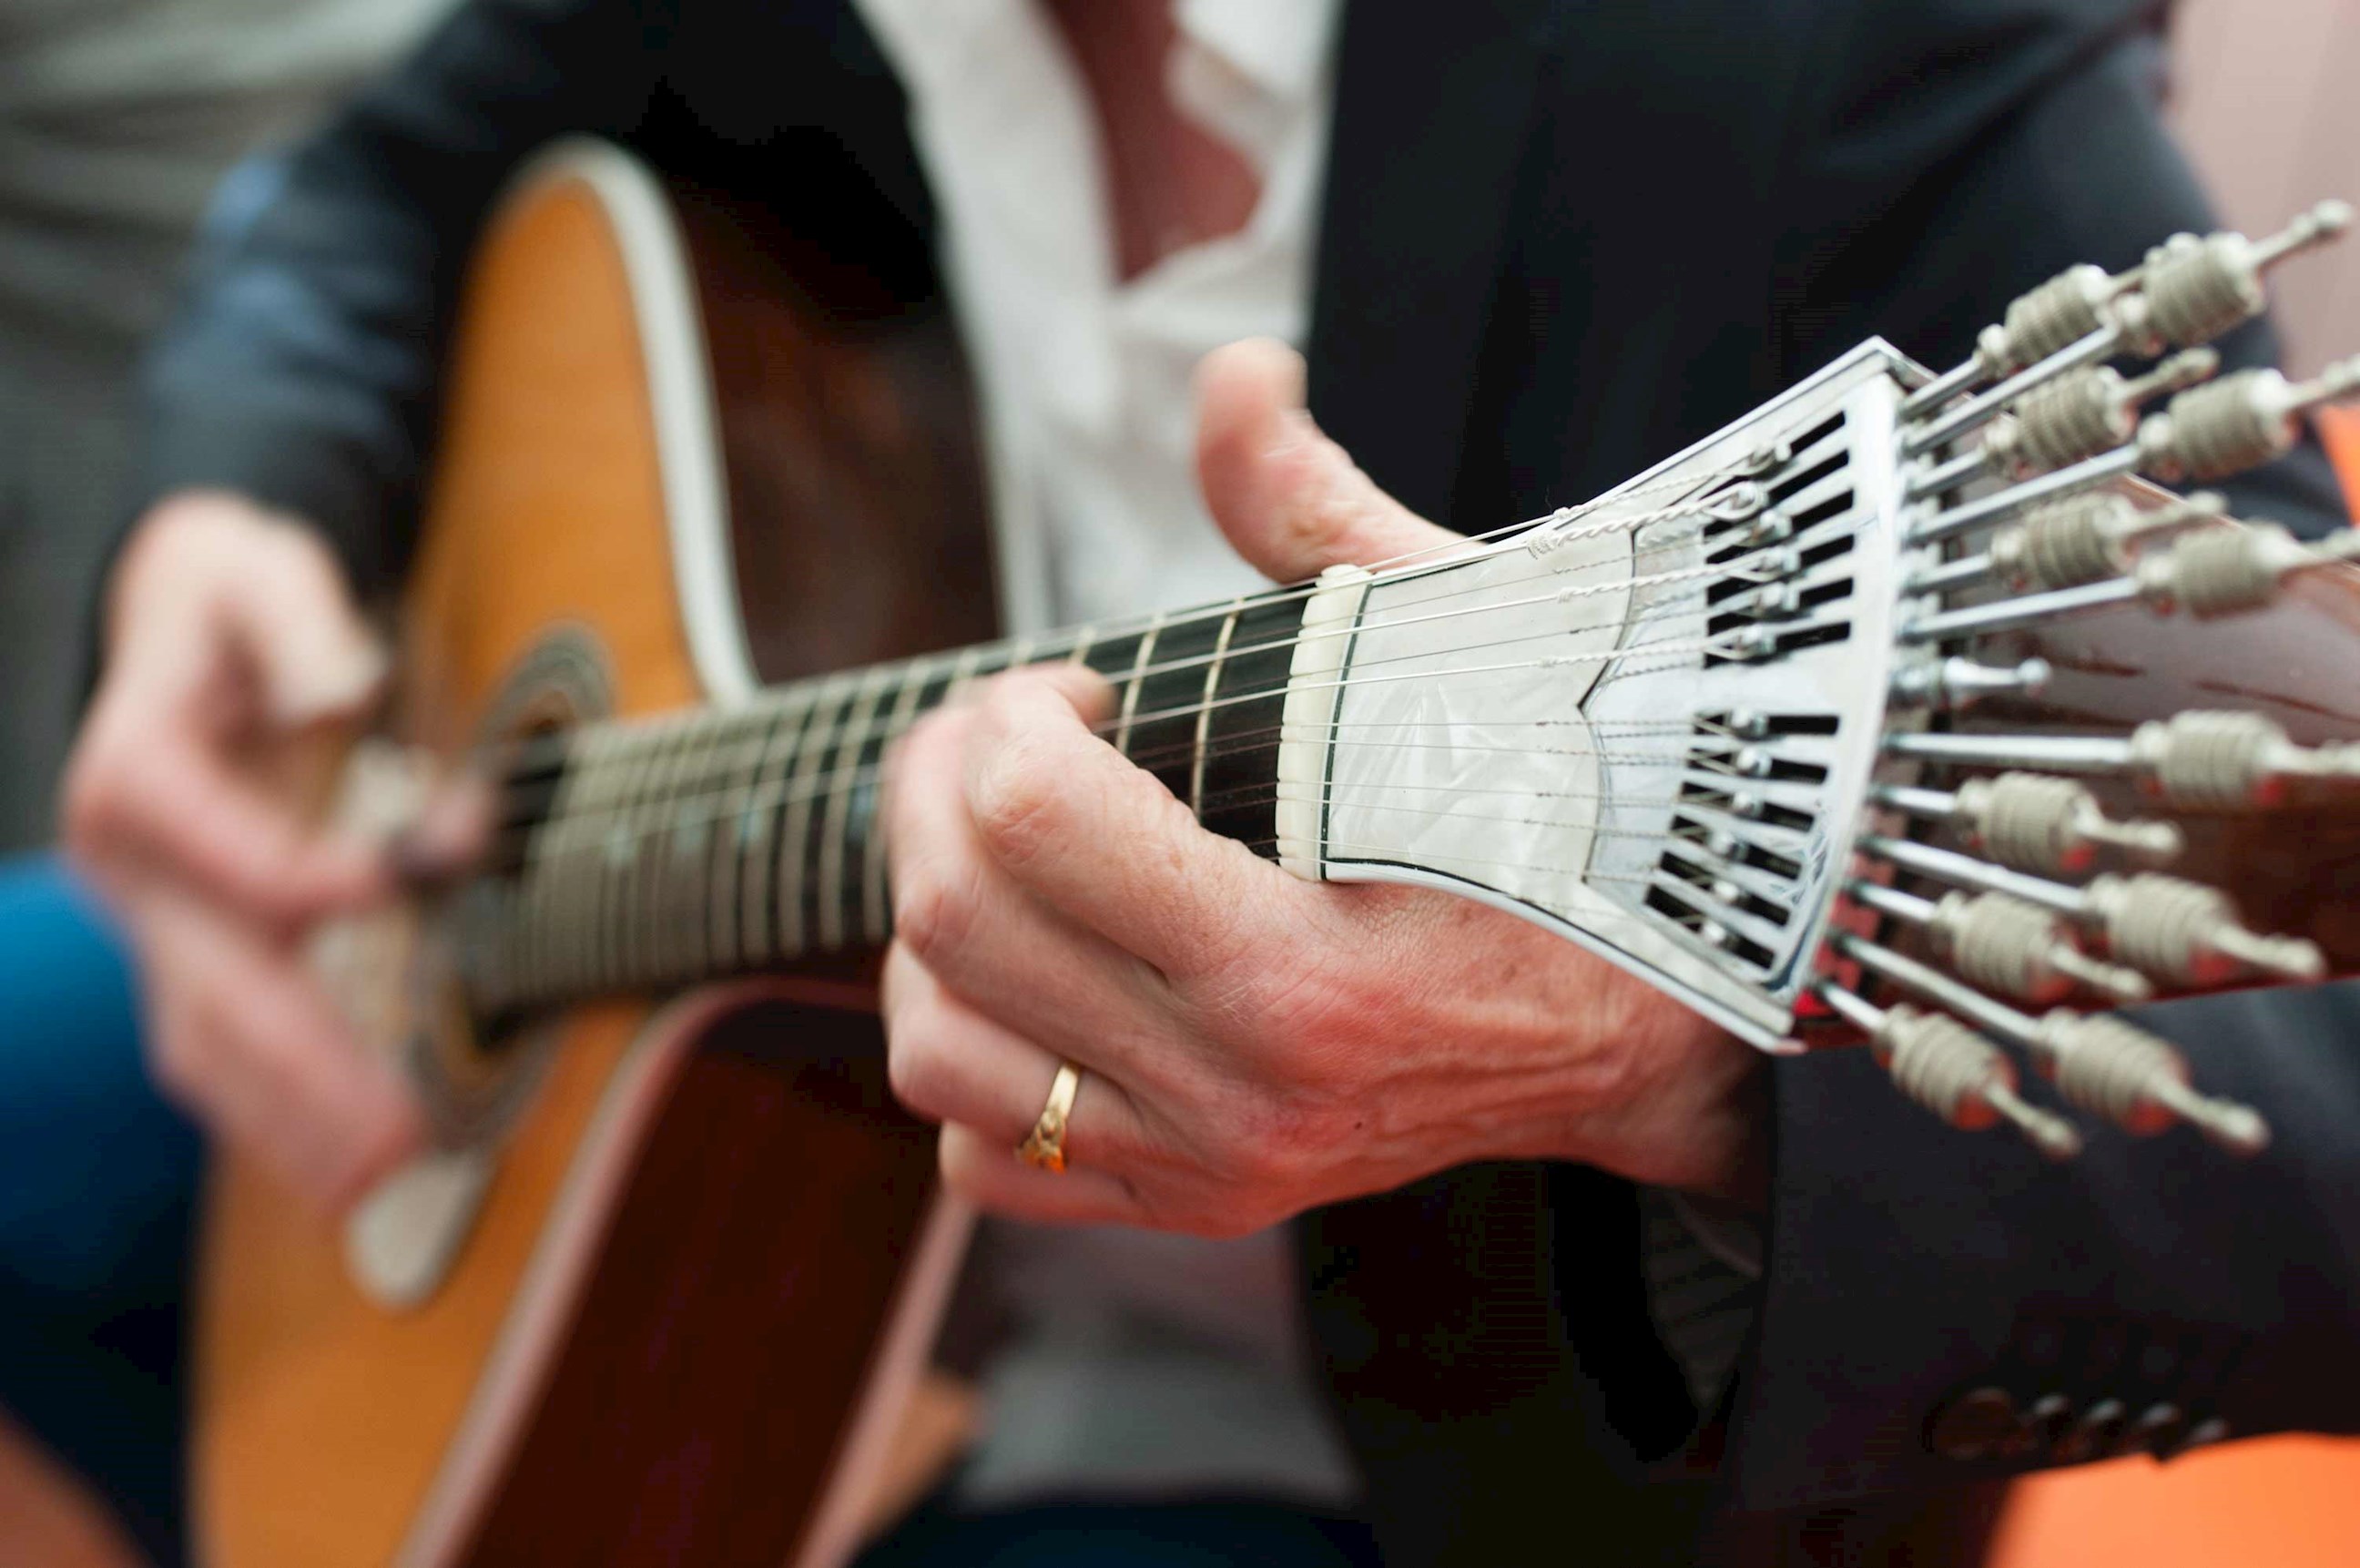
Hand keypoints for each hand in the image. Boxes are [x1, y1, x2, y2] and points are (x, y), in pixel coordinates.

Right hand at [63, 492, 424, 1210]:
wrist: (186, 626)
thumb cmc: (232, 598)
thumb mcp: (253, 568)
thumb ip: (295, 621)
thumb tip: (341, 684)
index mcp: (137, 770)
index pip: (208, 841)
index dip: (292, 870)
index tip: (388, 881)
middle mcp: (134, 868)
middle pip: (208, 981)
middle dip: (301, 1063)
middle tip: (391, 1135)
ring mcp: (158, 926)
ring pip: (205, 1044)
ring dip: (289, 1121)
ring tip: (374, 1184)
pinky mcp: (196, 957)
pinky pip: (224, 1051)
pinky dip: (279, 1114)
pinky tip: (343, 1169)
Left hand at [880, 341, 1766, 1236]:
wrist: (1652, 1027)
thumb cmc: (1561, 823)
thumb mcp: (1462, 656)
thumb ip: (1319, 516)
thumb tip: (1231, 372)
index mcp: (1302, 963)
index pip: (1033, 818)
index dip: (1014, 713)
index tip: (1074, 690)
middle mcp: (1242, 1089)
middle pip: (954, 920)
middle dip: (942, 786)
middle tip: (1008, 736)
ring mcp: (1210, 1164)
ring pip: (936, 1051)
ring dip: (933, 925)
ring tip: (1007, 852)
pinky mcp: (1194, 1202)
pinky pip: (986, 1160)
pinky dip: (972, 1057)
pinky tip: (1038, 972)